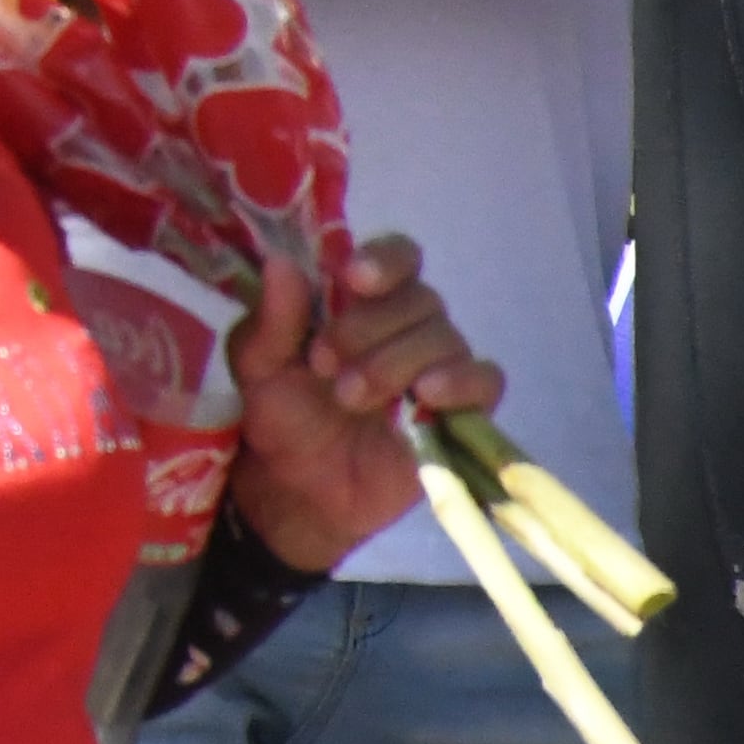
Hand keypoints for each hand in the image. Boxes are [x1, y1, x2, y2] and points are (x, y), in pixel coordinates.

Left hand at [224, 233, 499, 571]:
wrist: (297, 488)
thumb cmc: (278, 412)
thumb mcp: (258, 364)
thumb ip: (273, 318)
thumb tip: (283, 263)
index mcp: (360, 299)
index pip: (397, 255)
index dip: (384, 259)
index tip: (354, 278)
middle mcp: (406, 324)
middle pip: (419, 297)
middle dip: (369, 326)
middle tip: (323, 362)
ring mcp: (437, 366)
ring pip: (445, 337)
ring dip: (396, 361)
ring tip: (348, 395)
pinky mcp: (461, 412)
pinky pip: (485, 380)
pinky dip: (460, 381)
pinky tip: (425, 395)